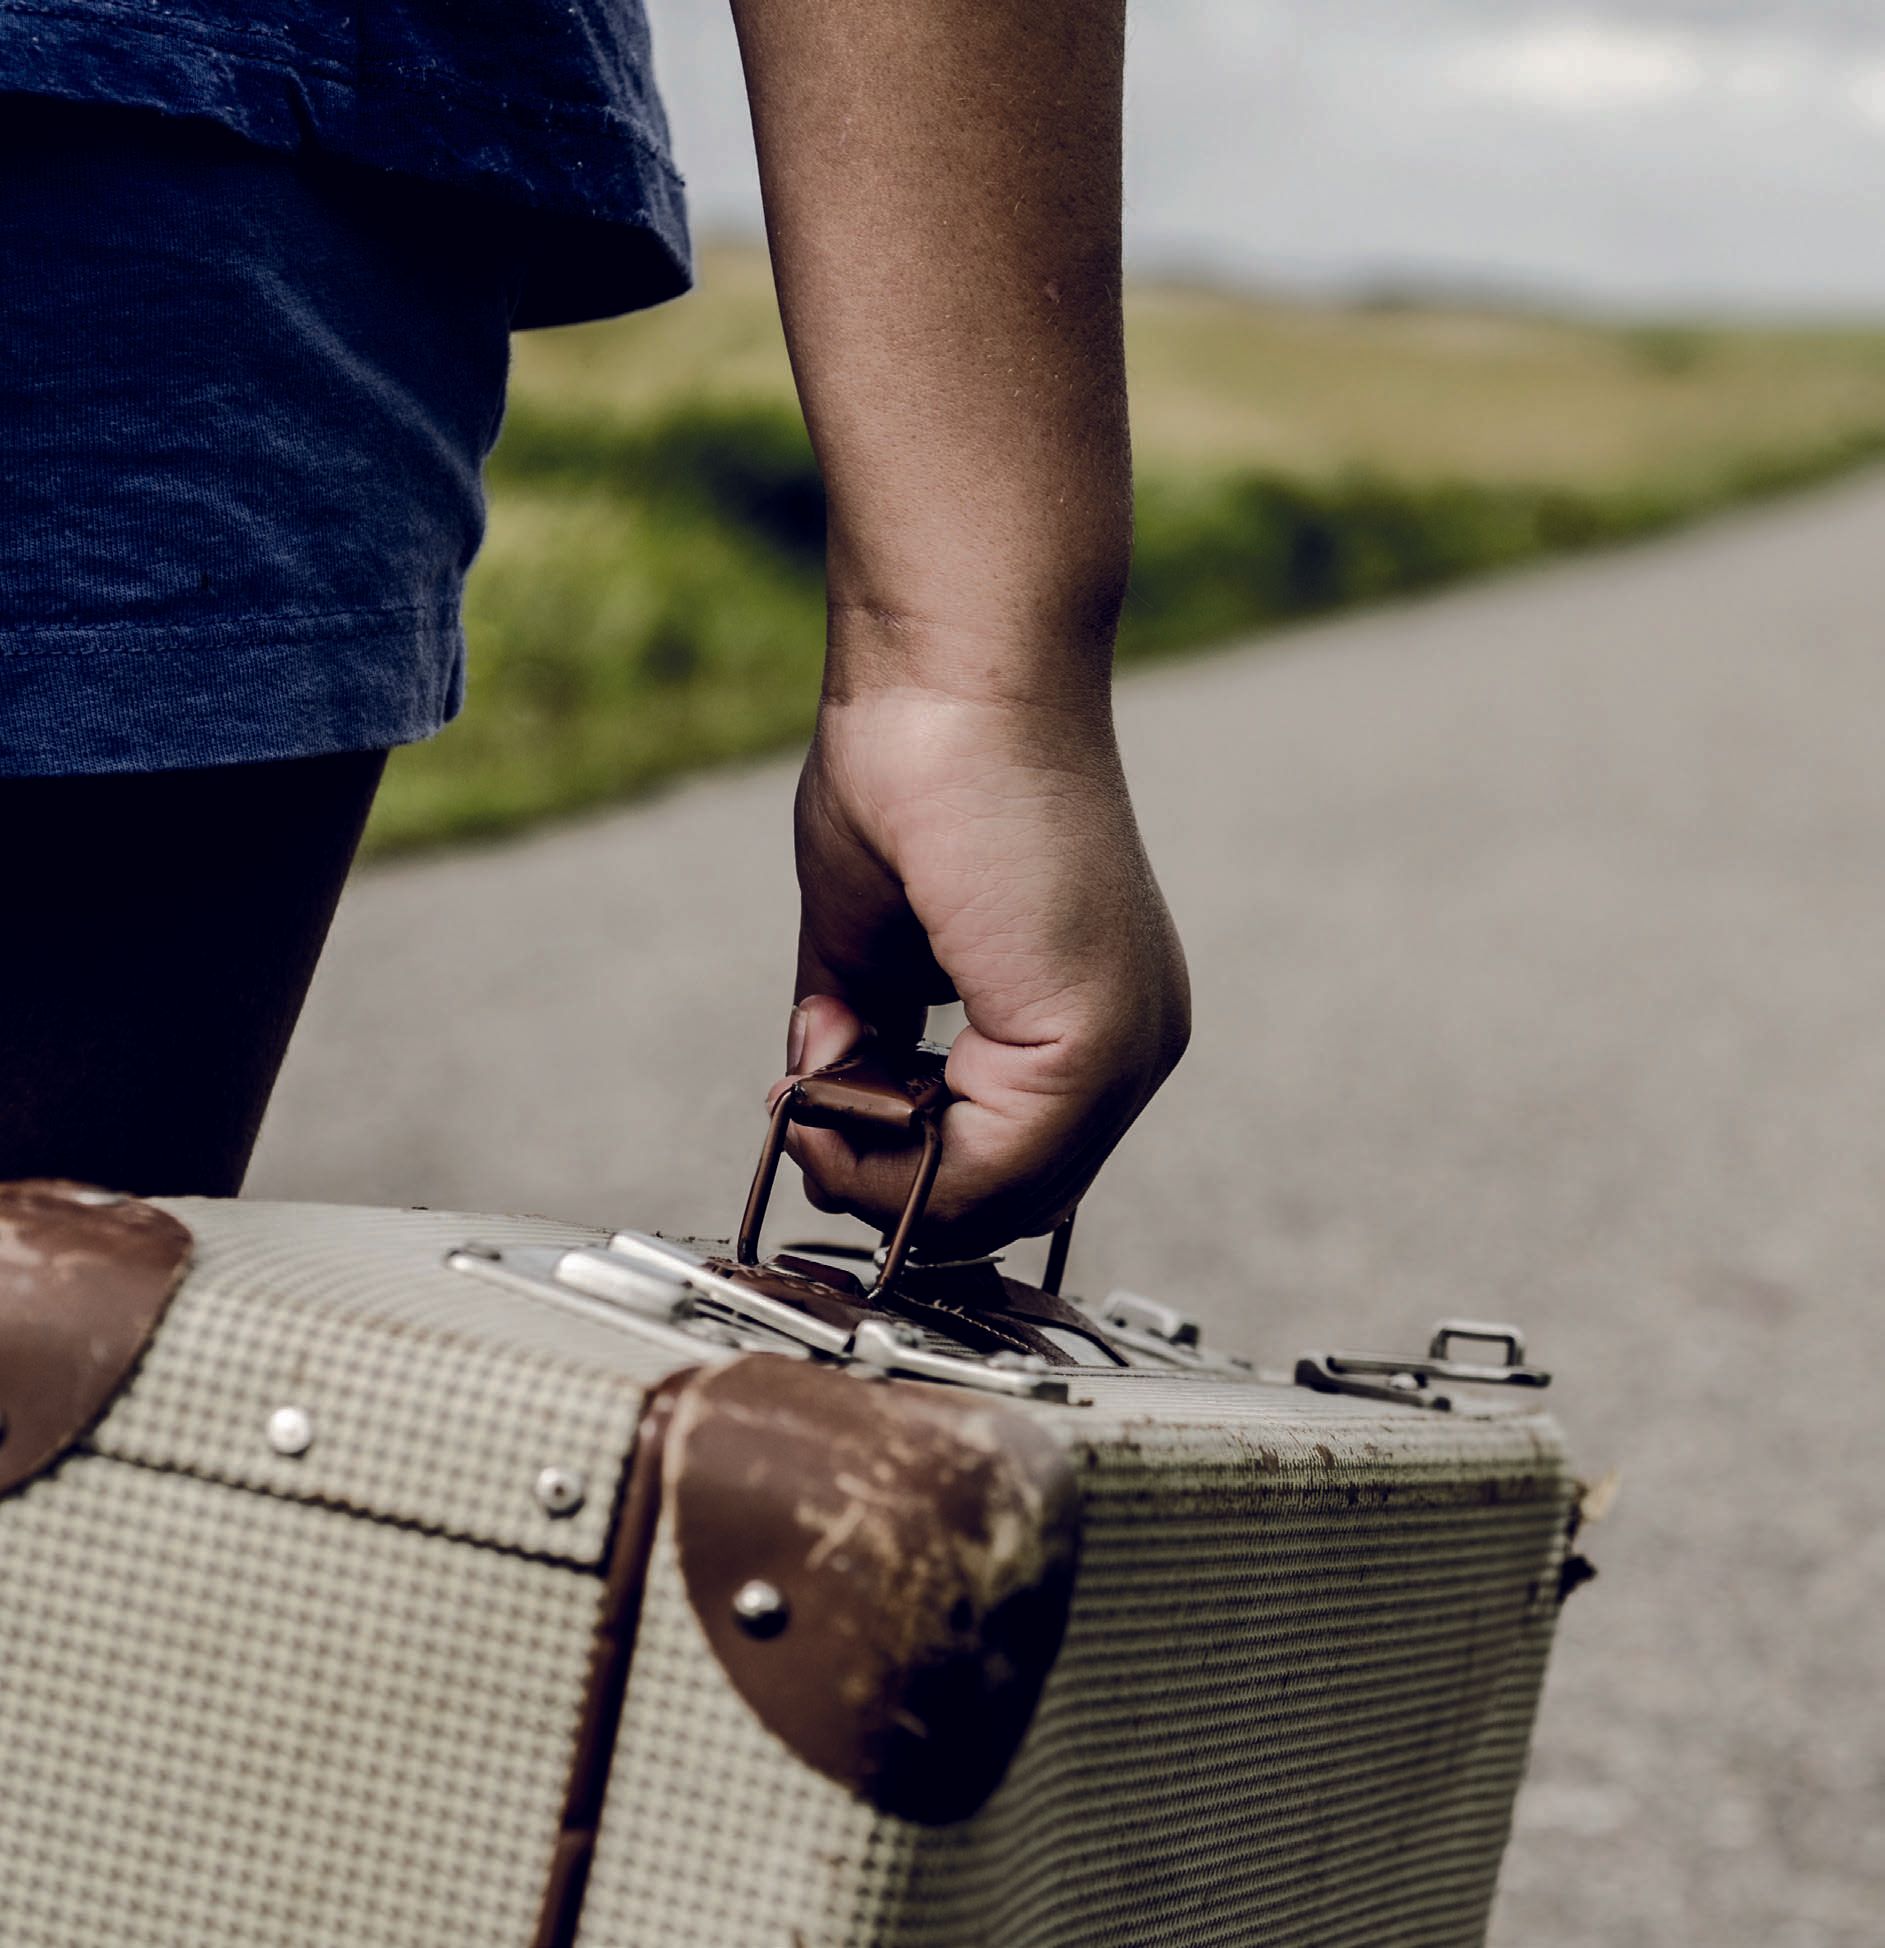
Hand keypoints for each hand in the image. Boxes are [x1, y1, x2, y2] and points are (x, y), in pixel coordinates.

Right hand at [773, 677, 1188, 1254]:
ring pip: (998, 1199)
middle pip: (1007, 1199)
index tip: (816, 1114)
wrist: (953, 669)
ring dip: (883, 1172)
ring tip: (815, 1100)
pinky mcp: (1090, 1037)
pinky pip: (989, 1167)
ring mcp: (1122, 1044)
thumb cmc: (915, 766)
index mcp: (1091, 1015)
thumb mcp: (876, 939)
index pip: (1011, 1160)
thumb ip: (865, 1035)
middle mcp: (1129, 1041)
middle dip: (886, 1182)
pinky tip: (836, 1087)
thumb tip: (821, 1100)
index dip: (903, 1169)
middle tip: (806, 1120)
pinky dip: (897, 1157)